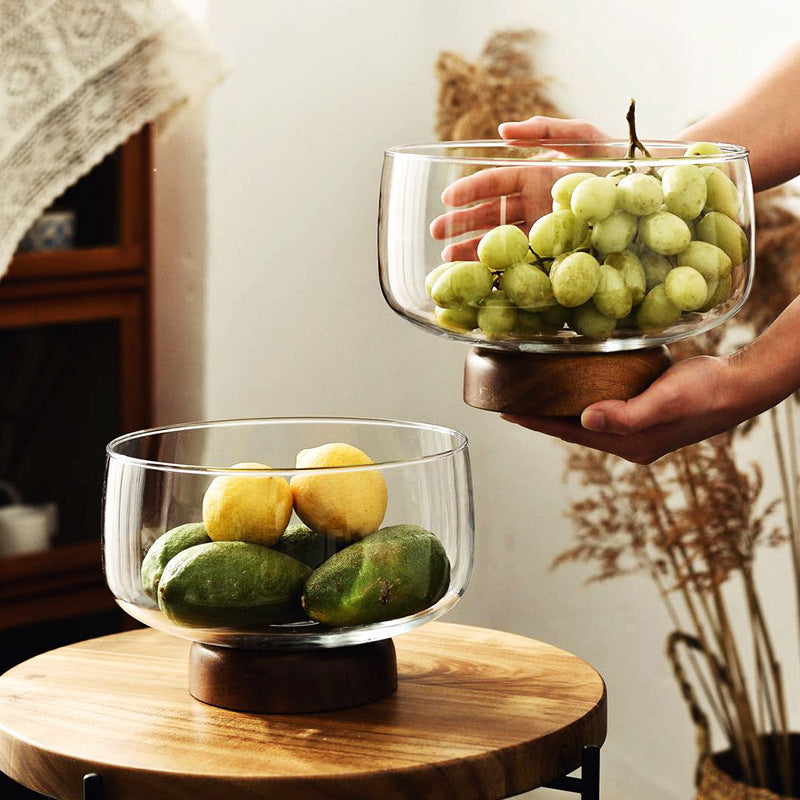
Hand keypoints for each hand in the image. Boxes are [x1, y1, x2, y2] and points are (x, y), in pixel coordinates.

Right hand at [430, 117, 610, 261]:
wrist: (650, 191)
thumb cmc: (618, 160)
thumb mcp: (583, 137)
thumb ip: (546, 129)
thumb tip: (503, 131)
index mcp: (534, 176)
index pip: (493, 183)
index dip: (469, 190)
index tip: (447, 198)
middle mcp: (534, 206)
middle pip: (490, 216)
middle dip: (461, 224)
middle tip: (437, 234)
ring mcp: (543, 231)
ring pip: (500, 241)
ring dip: (473, 250)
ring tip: (448, 261)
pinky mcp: (556, 253)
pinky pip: (525, 262)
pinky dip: (503, 270)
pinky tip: (483, 277)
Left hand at [502, 354, 753, 463]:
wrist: (742, 386)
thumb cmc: (706, 390)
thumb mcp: (665, 400)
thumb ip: (626, 415)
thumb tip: (585, 421)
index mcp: (629, 443)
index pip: (570, 433)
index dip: (537, 422)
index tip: (507, 413)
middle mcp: (631, 443)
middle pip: (574, 432)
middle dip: (543, 419)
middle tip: (513, 402)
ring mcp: (640, 433)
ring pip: (588, 424)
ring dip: (562, 412)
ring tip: (536, 398)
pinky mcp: (648, 418)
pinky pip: (606, 413)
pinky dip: (585, 404)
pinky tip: (577, 392)